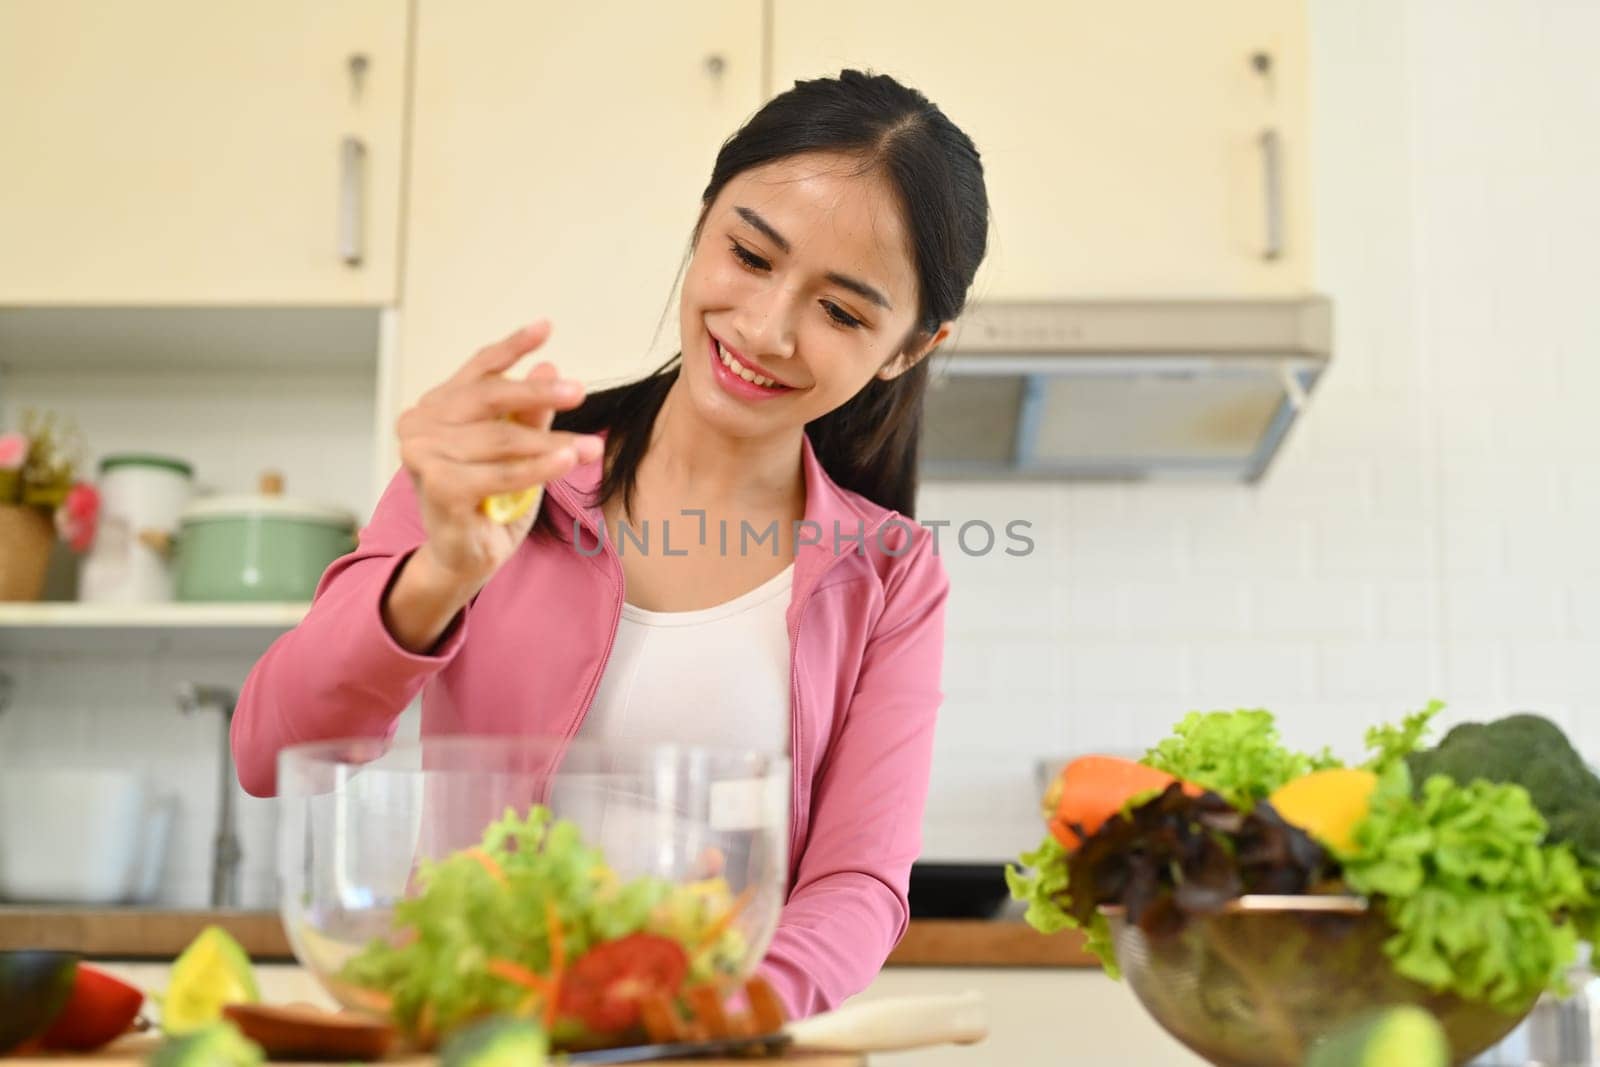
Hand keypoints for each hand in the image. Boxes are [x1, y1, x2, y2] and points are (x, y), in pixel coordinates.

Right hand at [396, 321, 602, 587]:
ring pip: (502, 438)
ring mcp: (423, 454)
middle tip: (580, 393)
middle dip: (539, 395)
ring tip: (590, 447)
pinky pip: (501, 472)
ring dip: (551, 442)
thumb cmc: (488, 500)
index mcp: (437, 406)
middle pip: (489, 396)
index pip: (479, 368)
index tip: (546, 327)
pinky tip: (567, 461)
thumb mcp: (516, 451)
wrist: (464, 557)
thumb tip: (550, 367)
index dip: (513, 346)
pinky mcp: (438, 486)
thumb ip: (528, 414)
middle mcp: (420, 423)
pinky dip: (538, 468)